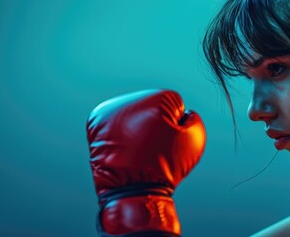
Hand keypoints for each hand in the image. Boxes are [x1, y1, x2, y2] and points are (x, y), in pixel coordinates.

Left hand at [86, 89, 205, 235]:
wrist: (132, 190)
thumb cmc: (164, 168)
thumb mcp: (193, 142)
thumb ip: (194, 120)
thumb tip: (184, 114)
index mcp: (156, 98)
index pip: (173, 103)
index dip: (175, 124)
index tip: (167, 142)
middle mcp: (130, 100)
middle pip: (150, 106)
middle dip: (154, 123)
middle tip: (153, 148)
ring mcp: (110, 111)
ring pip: (131, 115)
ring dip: (136, 128)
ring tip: (137, 150)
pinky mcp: (95, 123)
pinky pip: (114, 124)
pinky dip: (119, 135)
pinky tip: (124, 149)